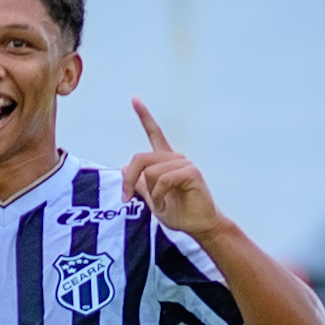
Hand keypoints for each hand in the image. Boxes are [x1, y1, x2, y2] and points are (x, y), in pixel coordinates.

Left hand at [122, 99, 223, 238]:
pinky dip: (158, 196)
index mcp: (165, 161)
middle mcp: (174, 158)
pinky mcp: (191, 172)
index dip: (144, 116)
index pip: (154, 134)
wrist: (198, 226)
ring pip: (150, 173)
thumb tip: (126, 167)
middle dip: (128, 181)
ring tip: (160, 203)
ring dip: (149, 194)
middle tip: (126, 198)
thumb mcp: (151, 199)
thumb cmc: (178, 212)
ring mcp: (184, 163)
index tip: (135, 99)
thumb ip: (139, 184)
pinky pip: (162, 180)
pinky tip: (165, 203)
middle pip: (139, 159)